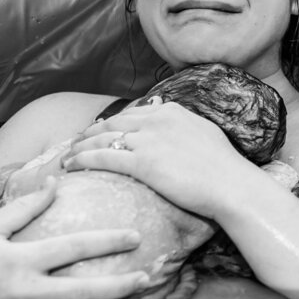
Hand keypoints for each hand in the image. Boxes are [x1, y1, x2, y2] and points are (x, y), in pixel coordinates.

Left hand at [62, 101, 259, 218]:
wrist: (231, 186)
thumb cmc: (224, 168)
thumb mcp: (204, 133)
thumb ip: (182, 125)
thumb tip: (167, 115)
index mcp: (172, 111)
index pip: (132, 112)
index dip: (112, 122)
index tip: (99, 131)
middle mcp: (157, 119)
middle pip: (112, 122)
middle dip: (90, 132)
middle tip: (76, 143)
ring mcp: (148, 139)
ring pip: (102, 138)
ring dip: (80, 146)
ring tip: (66, 156)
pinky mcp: (141, 161)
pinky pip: (102, 157)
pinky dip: (82, 160)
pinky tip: (71, 166)